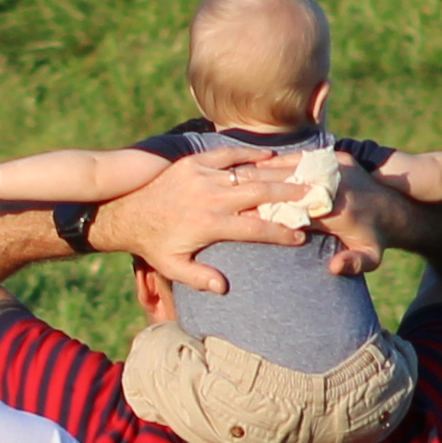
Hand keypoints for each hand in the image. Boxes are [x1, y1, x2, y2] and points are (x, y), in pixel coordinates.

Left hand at [87, 149, 304, 292]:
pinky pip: (228, 155)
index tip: (301, 237)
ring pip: (248, 173)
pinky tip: (271, 156)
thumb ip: (199, 278)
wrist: (125, 212)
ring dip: (278, 173)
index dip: (280, 234)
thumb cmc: (153, 244)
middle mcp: (209, 198)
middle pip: (260, 195)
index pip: (255, 229)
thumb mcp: (172, 266)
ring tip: (303, 174)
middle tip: (316, 196)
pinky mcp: (194, 162)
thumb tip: (225, 287)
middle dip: (290, 195)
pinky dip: (251, 154)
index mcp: (209, 225)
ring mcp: (202, 177)